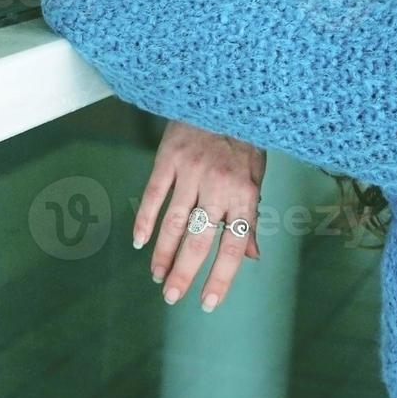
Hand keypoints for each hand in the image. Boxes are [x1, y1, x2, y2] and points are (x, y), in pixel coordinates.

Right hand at [134, 119, 264, 311]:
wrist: (225, 95)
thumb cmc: (244, 139)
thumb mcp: (256, 177)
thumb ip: (251, 217)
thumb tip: (252, 256)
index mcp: (244, 194)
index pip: (233, 245)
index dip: (221, 276)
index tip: (208, 302)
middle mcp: (218, 185)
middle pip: (198, 239)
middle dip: (185, 273)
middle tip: (173, 297)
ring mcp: (192, 171)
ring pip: (174, 222)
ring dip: (164, 253)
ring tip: (158, 277)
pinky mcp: (169, 158)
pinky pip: (154, 195)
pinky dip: (145, 220)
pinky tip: (140, 242)